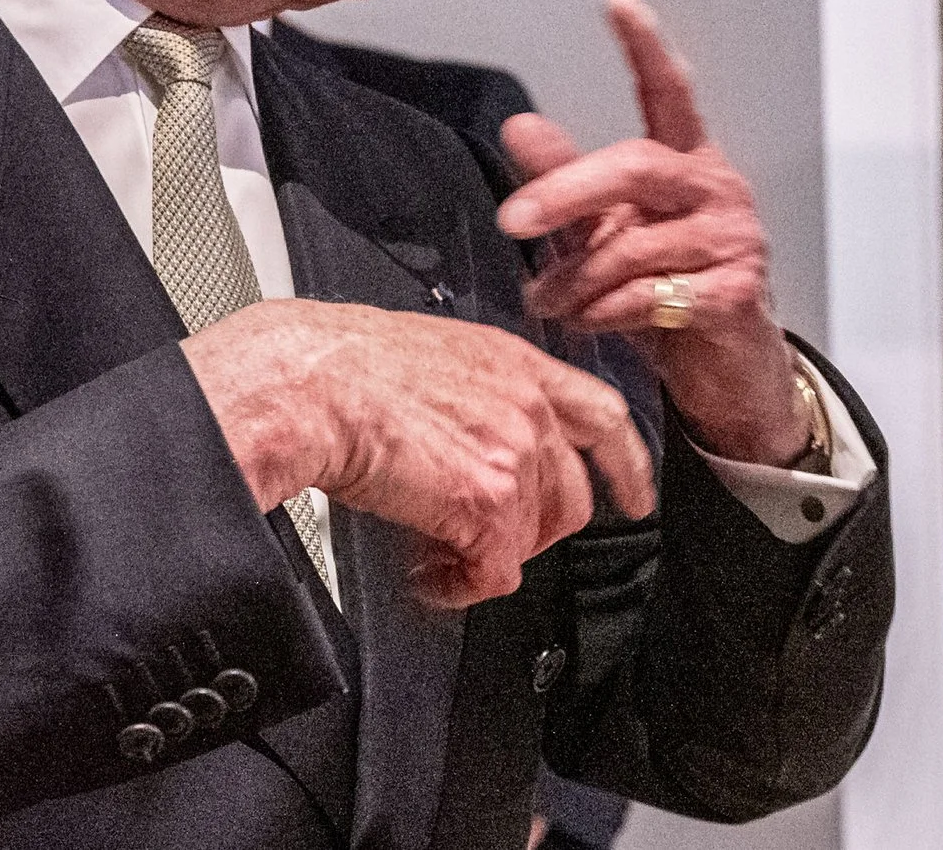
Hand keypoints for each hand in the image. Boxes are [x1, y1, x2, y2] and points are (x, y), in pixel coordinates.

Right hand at [182, 299, 654, 607]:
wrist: (308, 382)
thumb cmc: (340, 366)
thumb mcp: (433, 356)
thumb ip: (473, 396)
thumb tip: (465, 442)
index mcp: (515, 363)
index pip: (600, 413)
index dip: (624, 461)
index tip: (634, 493)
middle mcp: (528, 406)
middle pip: (570, 495)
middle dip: (533, 534)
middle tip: (491, 548)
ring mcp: (515, 453)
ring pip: (531, 537)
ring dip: (486, 558)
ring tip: (438, 557)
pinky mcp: (485, 502)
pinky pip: (495, 571)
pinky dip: (462, 587)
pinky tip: (430, 577)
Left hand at [497, 0, 812, 466]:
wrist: (723, 371)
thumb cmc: (665, 291)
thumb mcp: (607, 232)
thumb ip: (566, 182)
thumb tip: (518, 124)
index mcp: (687, 163)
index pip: (670, 92)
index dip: (646, 47)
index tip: (618, 2)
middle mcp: (718, 189)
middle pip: (636, 165)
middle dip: (567, 190)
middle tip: (513, 220)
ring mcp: (735, 239)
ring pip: (634, 244)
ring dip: (575, 278)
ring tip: (546, 300)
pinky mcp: (738, 292)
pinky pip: (651, 296)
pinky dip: (604, 312)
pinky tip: (585, 321)